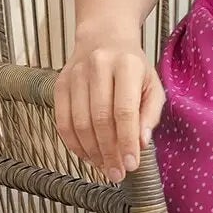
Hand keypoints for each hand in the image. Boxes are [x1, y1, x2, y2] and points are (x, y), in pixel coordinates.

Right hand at [53, 31, 164, 181]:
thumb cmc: (133, 67)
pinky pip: (62, 121)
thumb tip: (141, 144)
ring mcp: (74, 75)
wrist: (103, 37)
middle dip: (108, 152)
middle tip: (117, 174)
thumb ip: (151, 113)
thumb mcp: (153, 85)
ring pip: (79, 123)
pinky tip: (87, 156)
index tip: (131, 165)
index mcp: (126, 65)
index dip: (126, 141)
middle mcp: (98, 67)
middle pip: (99, 119)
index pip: (124, 110)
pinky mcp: (59, 84)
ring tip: (104, 167)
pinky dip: (73, 144)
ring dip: (91, 152)